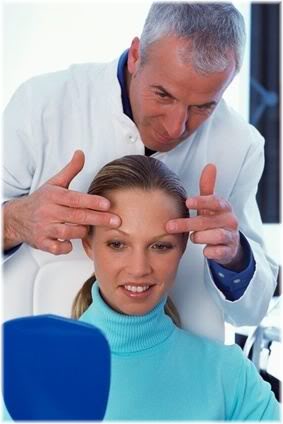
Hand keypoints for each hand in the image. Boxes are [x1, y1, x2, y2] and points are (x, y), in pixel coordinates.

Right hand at [3, 150, 120, 254]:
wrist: (18, 218)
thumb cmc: (42, 200)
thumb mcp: (55, 183)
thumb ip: (71, 170)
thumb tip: (80, 154)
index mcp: (53, 196)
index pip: (75, 199)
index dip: (92, 202)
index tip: (107, 204)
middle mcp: (48, 212)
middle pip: (77, 216)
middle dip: (98, 219)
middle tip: (116, 221)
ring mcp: (44, 228)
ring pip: (70, 232)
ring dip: (82, 231)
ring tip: (88, 228)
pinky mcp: (42, 242)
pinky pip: (59, 248)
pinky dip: (66, 247)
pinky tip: (70, 242)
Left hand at [166, 164, 243, 269]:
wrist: (229, 244)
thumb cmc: (214, 221)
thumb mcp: (211, 204)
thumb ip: (208, 187)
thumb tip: (210, 165)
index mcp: (224, 208)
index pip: (215, 202)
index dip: (201, 201)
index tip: (187, 202)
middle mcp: (230, 221)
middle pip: (208, 221)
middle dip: (187, 224)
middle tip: (169, 226)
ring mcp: (230, 236)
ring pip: (216, 236)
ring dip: (200, 237)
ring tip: (193, 237)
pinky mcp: (229, 251)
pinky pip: (220, 252)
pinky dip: (211, 251)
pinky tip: (205, 251)